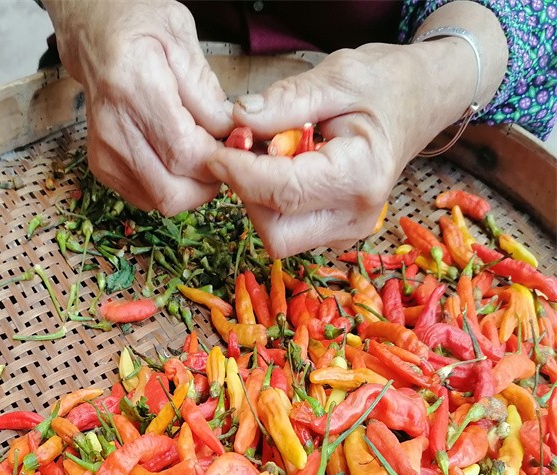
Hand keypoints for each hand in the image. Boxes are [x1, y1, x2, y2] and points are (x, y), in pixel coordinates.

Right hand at [44, 0, 232, 215]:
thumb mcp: (181, 39)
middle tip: (219, 156)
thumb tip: (230, 133)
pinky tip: (176, 159)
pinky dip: (170, 186)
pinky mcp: (103, 168)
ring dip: (190, 188)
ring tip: (197, 154)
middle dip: (206, 183)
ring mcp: (105, 153)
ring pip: (161, 201)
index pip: (184, 153)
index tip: (233, 145)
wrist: (94, 36)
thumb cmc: (138, 28)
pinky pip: (148, 198)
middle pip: (171, 191)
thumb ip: (207, 91)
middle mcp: (113, 128)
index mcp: (133, 87)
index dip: (217, 159)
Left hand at [206, 43, 475, 256]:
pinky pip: (289, 231)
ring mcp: (348, 230)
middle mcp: (356, 216)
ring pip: (279, 237)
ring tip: (265, 155)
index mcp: (361, 176)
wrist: (420, 102)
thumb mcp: (336, 77)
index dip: (239, 174)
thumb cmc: (384, 85)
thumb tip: (238, 119)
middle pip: (276, 232)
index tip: (213, 153)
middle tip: (242, 151)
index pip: (284, 192)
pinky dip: (272, 205)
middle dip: (249, 194)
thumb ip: (285, 101)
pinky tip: (280, 170)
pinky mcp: (337, 232)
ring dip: (258, 200)